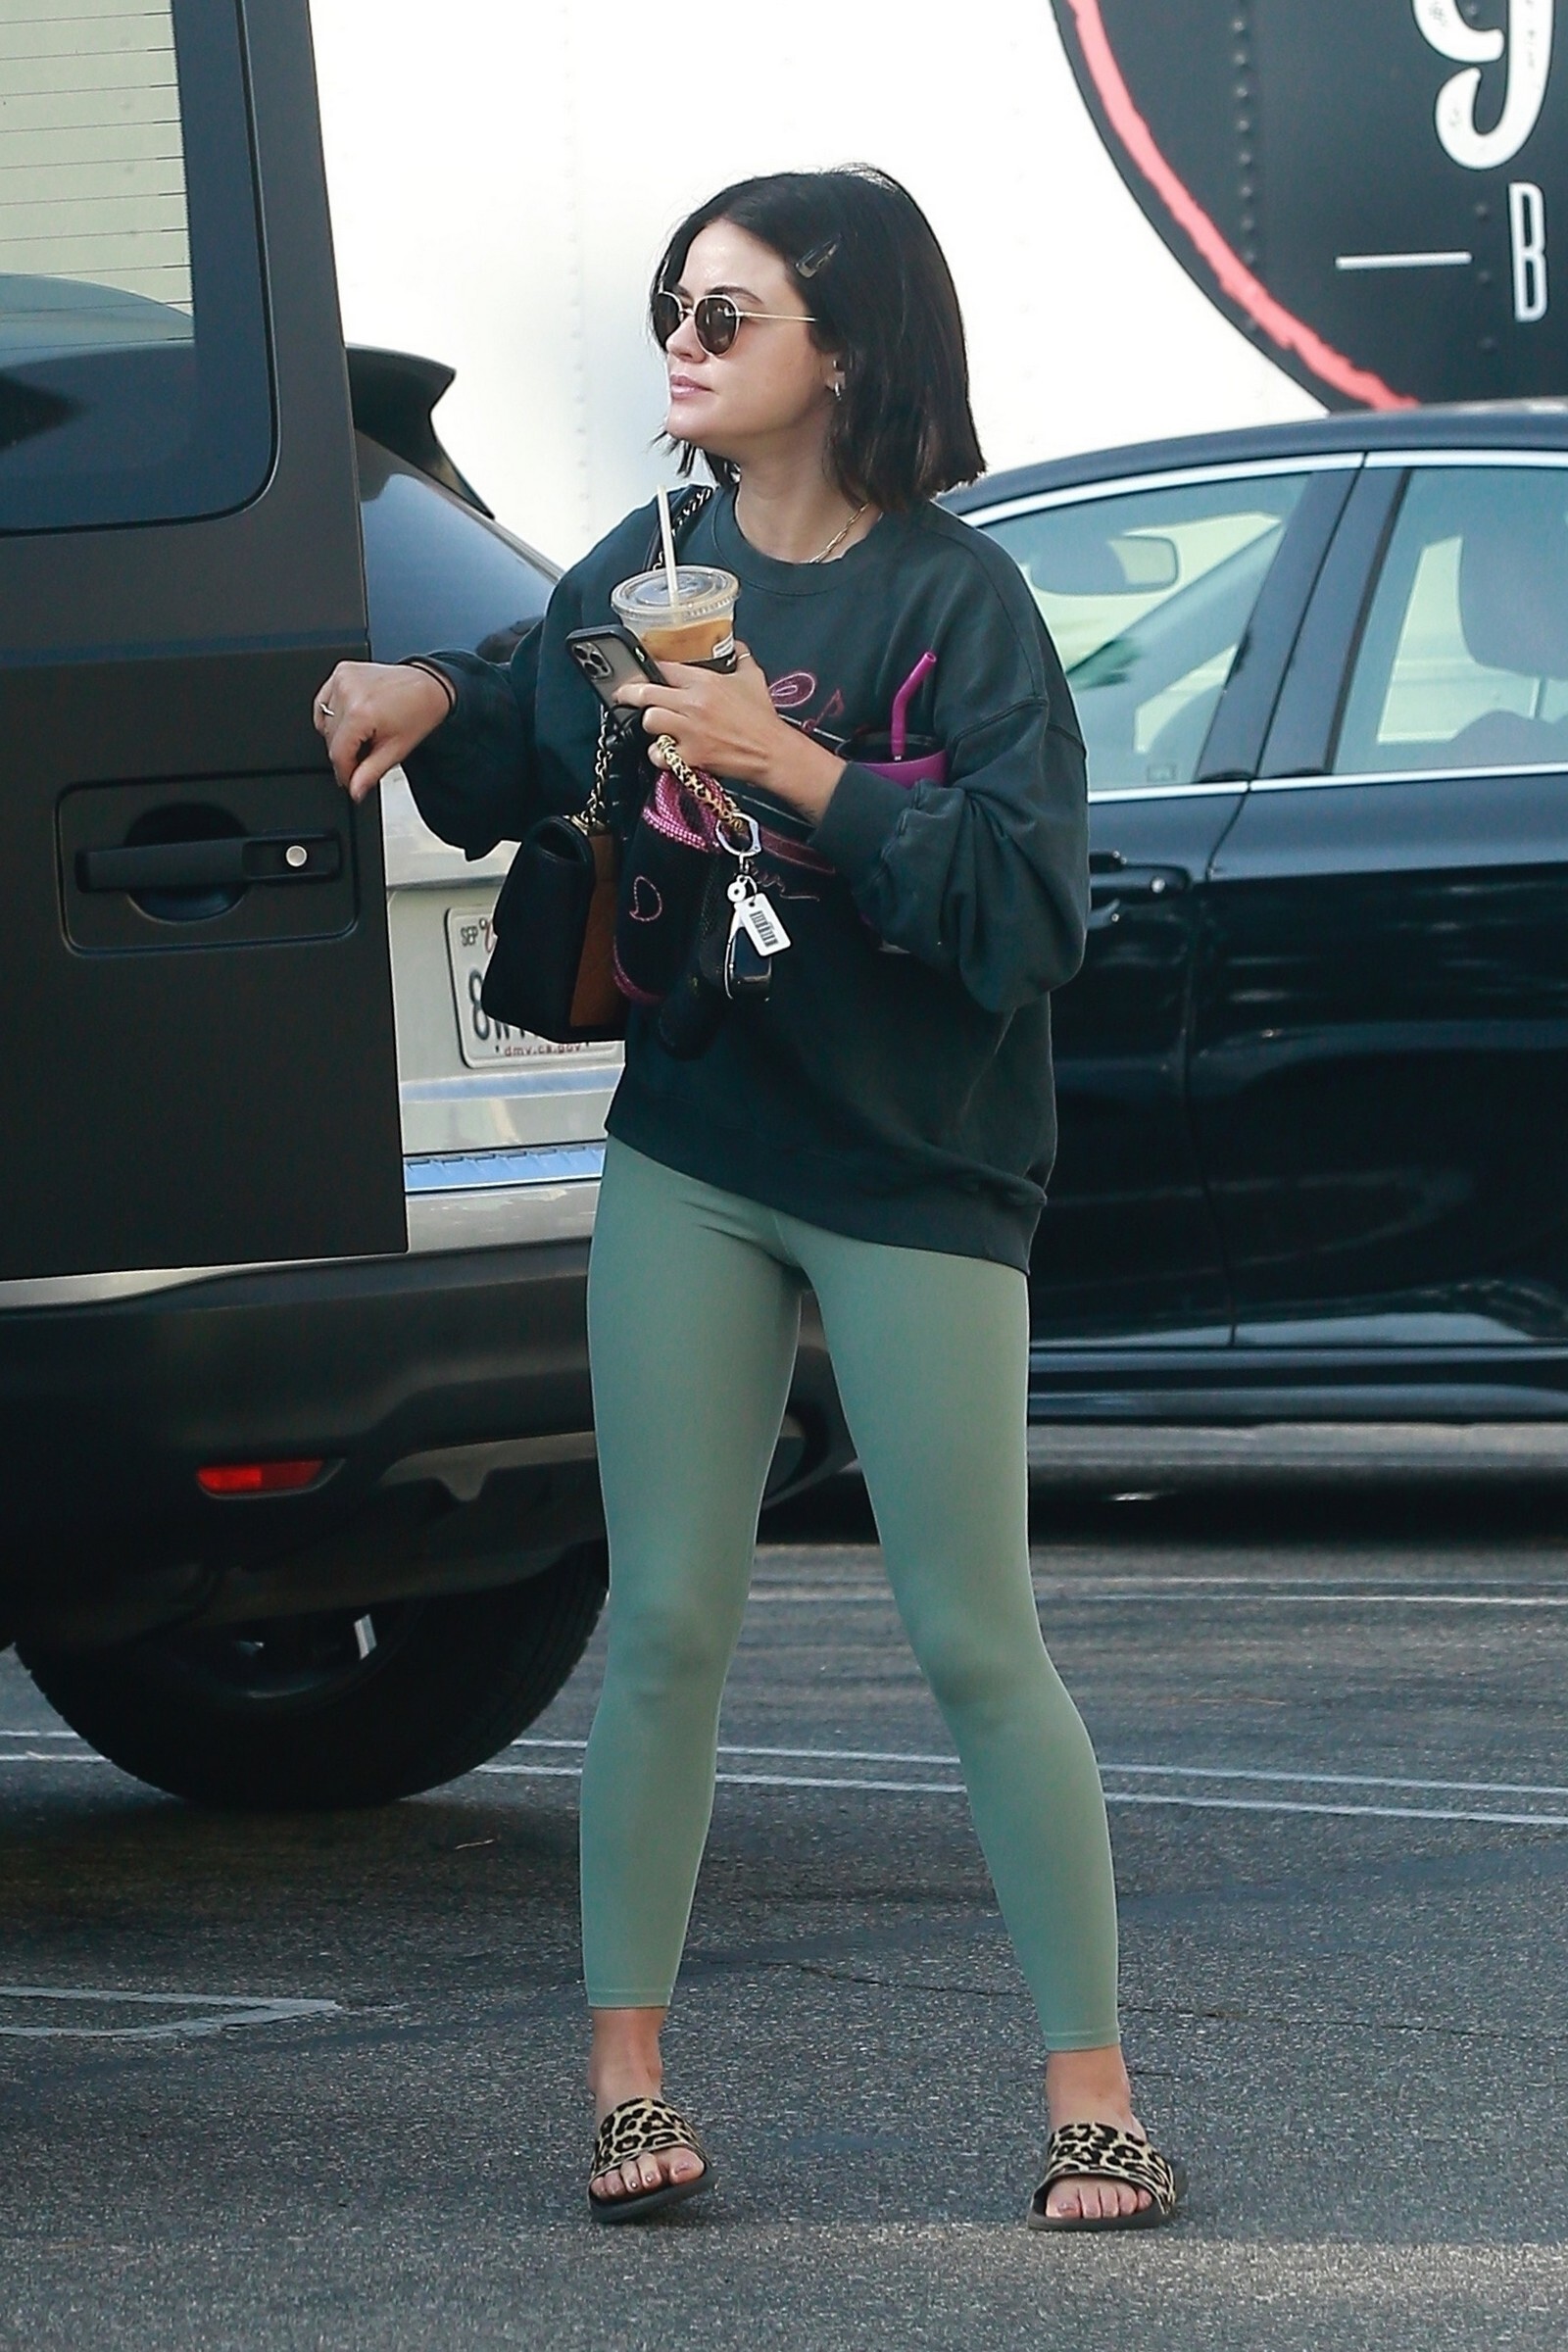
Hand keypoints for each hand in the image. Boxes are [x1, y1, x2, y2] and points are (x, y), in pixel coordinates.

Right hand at [312, 661, 452, 801]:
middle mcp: (348, 692)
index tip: (351, 779)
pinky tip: (353, 719)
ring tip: (365, 733)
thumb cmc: (419, 712)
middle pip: (330, 738)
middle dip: (346, 753)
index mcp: (361, 712)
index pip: (338, 753)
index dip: (345, 772)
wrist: (429, 686)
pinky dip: (333, 714)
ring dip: (340, 734)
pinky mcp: (342, 671)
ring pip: (325, 721)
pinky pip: (324, 702)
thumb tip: (354, 791)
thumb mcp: (396, 750)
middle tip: (366, 753)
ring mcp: (343, 678)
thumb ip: (370, 773)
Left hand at [614, 643, 844, 823]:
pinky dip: (658, 754)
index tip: (642, 671)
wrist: (771, 751)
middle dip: (630, 693)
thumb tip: (737, 645)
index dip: (649, 667)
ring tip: (654, 726)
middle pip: (646, 692)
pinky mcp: (691, 755)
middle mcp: (693, 703)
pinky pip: (659, 753)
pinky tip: (664, 751)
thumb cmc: (762, 718)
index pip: (664, 667)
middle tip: (625, 695)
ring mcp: (690, 730)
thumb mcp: (753, 678)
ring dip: (649, 724)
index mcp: (705, 681)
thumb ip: (741, 658)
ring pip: (649, 720)